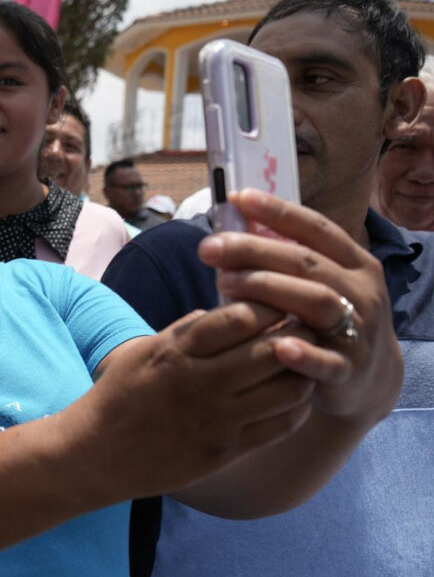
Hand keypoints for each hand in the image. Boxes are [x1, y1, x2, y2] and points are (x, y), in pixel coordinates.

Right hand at [82, 301, 317, 498]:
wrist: (97, 454)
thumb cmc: (119, 396)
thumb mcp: (142, 351)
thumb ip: (184, 331)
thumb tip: (223, 311)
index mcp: (178, 351)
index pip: (242, 317)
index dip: (271, 306)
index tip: (279, 305)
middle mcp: (200, 382)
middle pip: (274, 350)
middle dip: (298, 337)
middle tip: (305, 333)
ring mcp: (216, 420)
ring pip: (288, 390)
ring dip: (304, 375)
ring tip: (302, 368)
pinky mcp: (224, 452)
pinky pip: (280, 427)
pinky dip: (297, 410)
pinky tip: (293, 401)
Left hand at [199, 189, 401, 422]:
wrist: (367, 379)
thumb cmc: (326, 320)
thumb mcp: (317, 284)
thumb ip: (286, 257)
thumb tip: (236, 220)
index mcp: (354, 263)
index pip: (317, 229)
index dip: (279, 212)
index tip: (239, 198)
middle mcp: (361, 292)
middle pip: (306, 263)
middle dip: (255, 251)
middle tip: (209, 248)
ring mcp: (359, 331)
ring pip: (317, 302)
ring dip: (269, 289)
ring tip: (224, 283)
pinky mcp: (349, 370)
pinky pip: (327, 361)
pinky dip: (305, 354)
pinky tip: (279, 347)